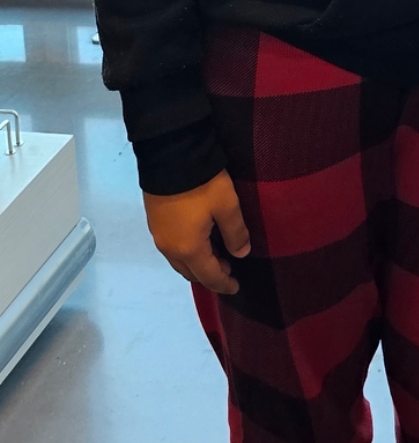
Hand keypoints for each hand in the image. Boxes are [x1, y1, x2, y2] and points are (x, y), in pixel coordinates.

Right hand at [143, 170, 250, 294]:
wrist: (169, 155)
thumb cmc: (202, 184)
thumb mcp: (227, 206)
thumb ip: (236, 233)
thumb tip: (240, 254)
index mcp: (189, 249)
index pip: (209, 276)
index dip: (224, 284)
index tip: (236, 287)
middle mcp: (169, 248)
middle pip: (190, 272)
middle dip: (209, 275)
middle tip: (227, 268)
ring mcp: (158, 235)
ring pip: (178, 261)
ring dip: (196, 263)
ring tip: (214, 255)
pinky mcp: (153, 221)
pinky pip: (171, 247)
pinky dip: (185, 251)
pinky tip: (196, 239)